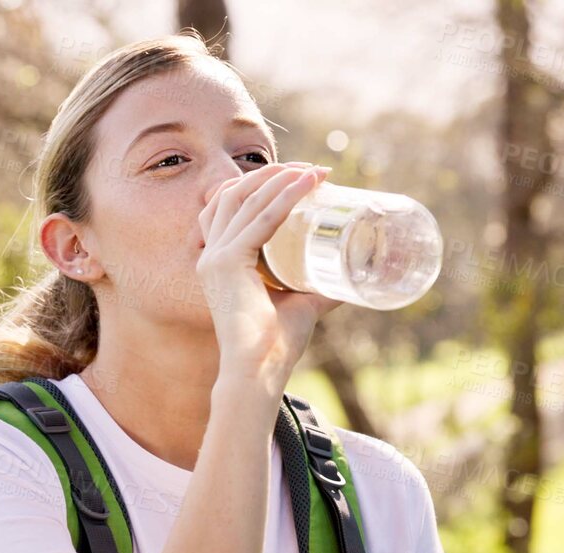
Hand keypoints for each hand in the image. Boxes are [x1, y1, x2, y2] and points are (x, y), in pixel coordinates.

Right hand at [194, 160, 342, 398]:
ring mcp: (215, 257)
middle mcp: (211, 254)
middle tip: (311, 170)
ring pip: (246, 200)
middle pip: (235, 194)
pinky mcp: (227, 263)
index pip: (233, 207)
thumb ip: (321, 288)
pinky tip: (306, 186)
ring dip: (281, 178)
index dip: (263, 184)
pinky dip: (284, 199)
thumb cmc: (276, 344)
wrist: (259, 371)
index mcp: (220, 261)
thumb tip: (352, 277)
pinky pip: (259, 221)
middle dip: (272, 174)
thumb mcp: (302, 303)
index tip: (301, 177)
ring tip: (313, 172)